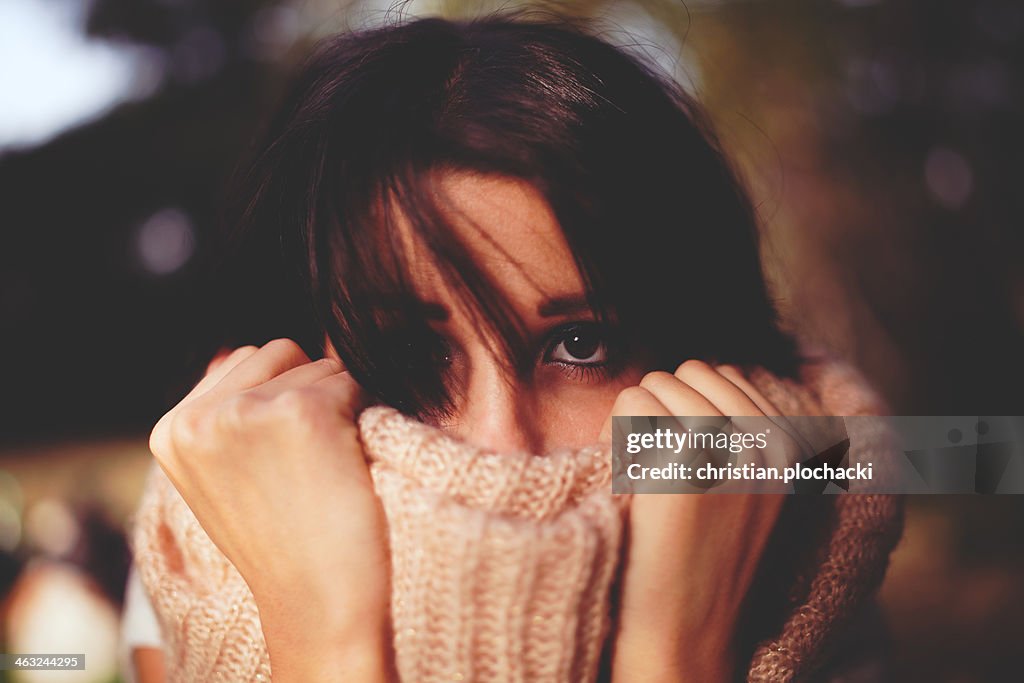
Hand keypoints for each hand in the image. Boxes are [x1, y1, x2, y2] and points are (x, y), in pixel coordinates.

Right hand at [148, 339, 391, 680]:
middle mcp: (200, 415)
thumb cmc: (282, 540)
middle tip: (308, 460)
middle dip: (308, 392)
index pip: (244, 360)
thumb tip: (234, 353)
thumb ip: (220, 416)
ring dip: (338, 406)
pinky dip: (363, 416)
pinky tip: (345, 465)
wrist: (316, 601)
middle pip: (281, 352)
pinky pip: (353, 383)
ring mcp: (248, 410)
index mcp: (172, 429)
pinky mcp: (302, 412)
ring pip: (320, 366)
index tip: (281, 458)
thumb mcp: (220, 477)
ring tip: (323, 468)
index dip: (279, 399)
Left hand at [604, 360, 792, 682]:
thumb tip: (708, 367)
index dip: (685, 409)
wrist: (684, 628)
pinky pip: (630, 403)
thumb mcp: (747, 489)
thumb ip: (741, 430)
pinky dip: (614, 435)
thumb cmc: (697, 556)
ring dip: (636, 422)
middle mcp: (771, 439)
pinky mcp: (688, 455)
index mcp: (793, 445)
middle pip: (690, 371)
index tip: (683, 464)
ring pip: (656, 383)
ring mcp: (733, 444)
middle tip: (657, 469)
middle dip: (661, 408)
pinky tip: (629, 481)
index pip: (724, 373)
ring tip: (645, 478)